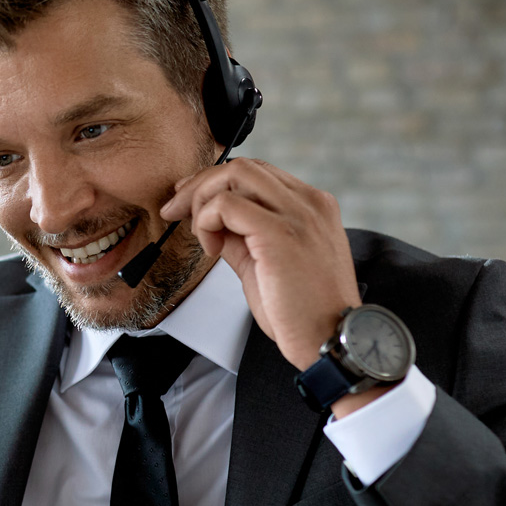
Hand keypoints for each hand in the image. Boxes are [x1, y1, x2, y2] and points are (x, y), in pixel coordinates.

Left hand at [160, 159, 380, 415]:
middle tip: (175, 210)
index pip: (257, 173)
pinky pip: (227, 205)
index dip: (217, 182)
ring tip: (200, 235)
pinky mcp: (280, 232)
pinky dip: (207, 221)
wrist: (331, 338)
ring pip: (235, 175)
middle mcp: (308, 202)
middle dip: (200, 184)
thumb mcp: (266, 264)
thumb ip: (242, 238)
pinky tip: (212, 249)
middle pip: (243, 167)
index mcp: (311, 206)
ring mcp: (298, 214)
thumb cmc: (303, 311)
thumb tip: (211, 225)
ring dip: (202, 199)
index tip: (189, 201)